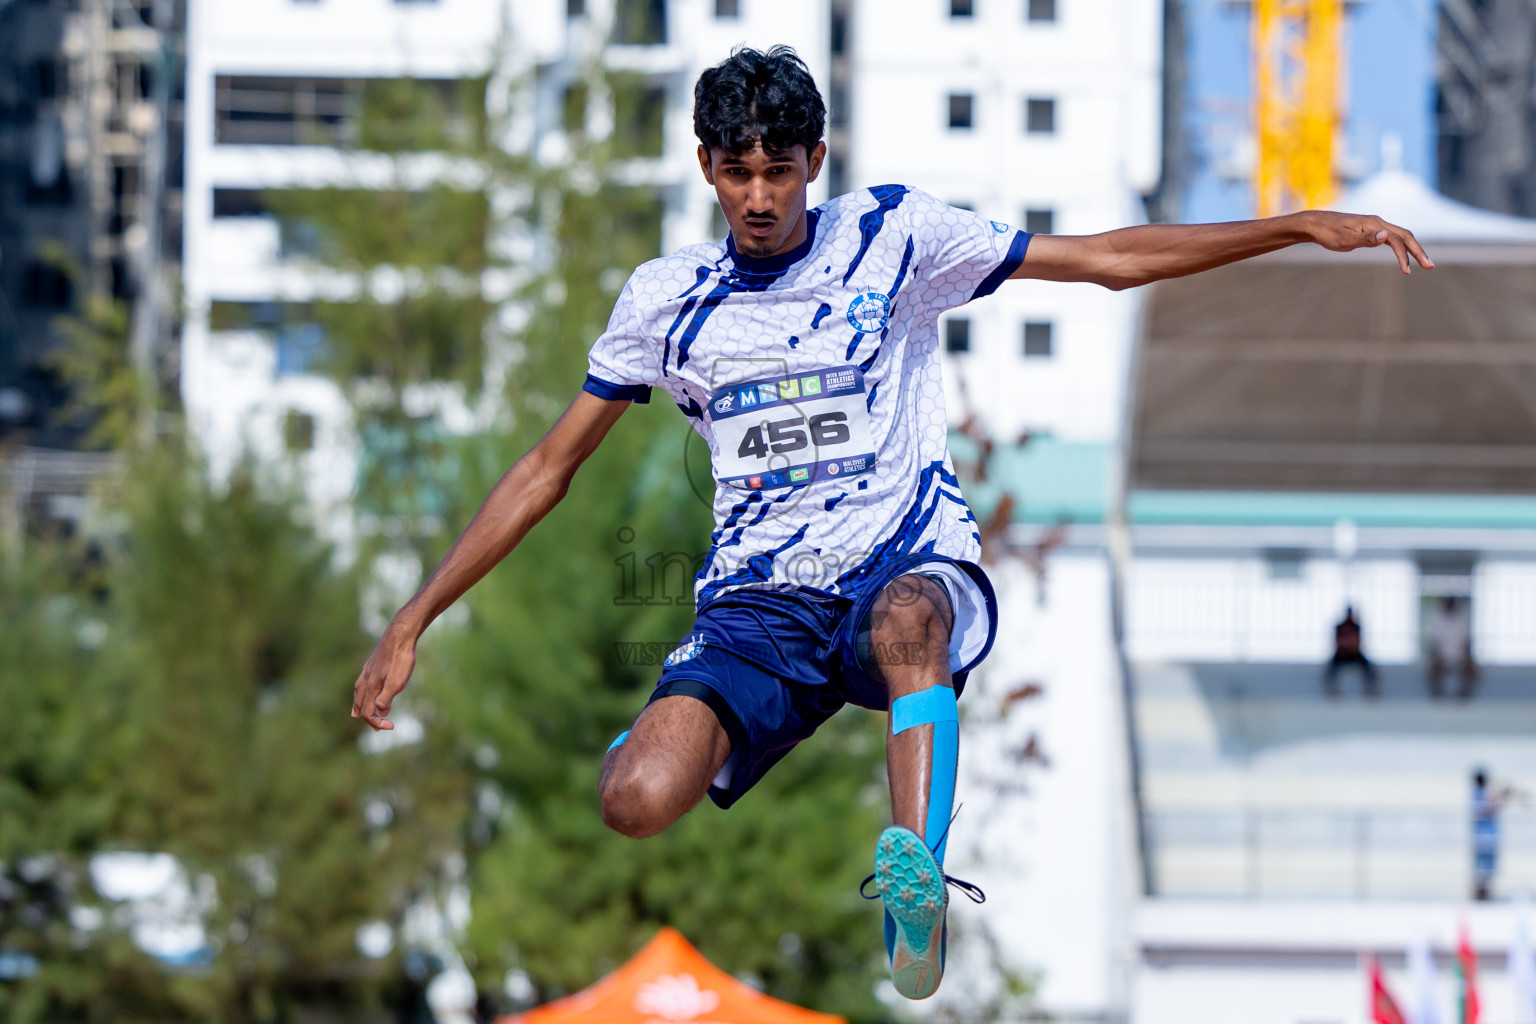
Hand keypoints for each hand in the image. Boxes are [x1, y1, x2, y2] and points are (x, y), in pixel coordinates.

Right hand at [351, 620, 418, 730]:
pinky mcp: (371, 664)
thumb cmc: (401, 658)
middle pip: (360, 705)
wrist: (400, 634)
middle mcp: (365, 680)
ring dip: (358, 706)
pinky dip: (360, 692)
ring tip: (356, 714)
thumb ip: (386, 699)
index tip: (391, 726)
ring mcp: (367, 671)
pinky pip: (361, 683)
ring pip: (358, 693)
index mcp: (371, 687)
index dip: (377, 723)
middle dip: (367, 718)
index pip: (368, 713)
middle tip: (378, 727)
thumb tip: (380, 713)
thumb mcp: (397, 682)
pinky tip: (364, 689)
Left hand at [1302, 211, 1433, 274]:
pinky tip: (1404, 256)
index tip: (1407, 272)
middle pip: (1405, 235)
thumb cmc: (1328, 233)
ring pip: (1400, 236)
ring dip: (1412, 249)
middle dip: (1418, 251)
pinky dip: (1401, 247)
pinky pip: (1392, 237)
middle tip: (1430, 266)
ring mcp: (1375, 225)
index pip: (1396, 240)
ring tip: (1422, 263)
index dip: (1404, 256)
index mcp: (1374, 224)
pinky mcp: (1371, 229)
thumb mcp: (1344, 239)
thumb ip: (1366, 239)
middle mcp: (1378, 222)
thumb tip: (1385, 237)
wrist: (1316, 224)